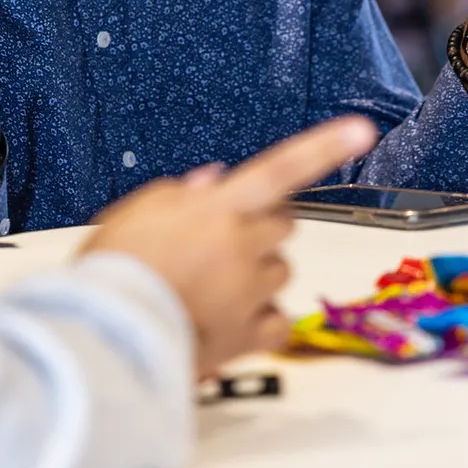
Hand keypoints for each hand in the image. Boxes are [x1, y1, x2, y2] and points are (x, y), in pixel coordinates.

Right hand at [83, 117, 378, 376]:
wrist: (106, 334)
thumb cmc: (113, 270)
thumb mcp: (135, 211)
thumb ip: (181, 193)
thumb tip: (214, 182)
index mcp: (217, 208)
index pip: (279, 168)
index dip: (323, 147)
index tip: (361, 131)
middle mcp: (242, 245)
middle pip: (282, 224)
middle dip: (261, 228)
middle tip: (221, 243)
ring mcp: (251, 291)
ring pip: (280, 272)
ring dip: (257, 275)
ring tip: (209, 288)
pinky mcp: (250, 336)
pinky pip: (277, 321)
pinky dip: (260, 321)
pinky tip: (229, 320)